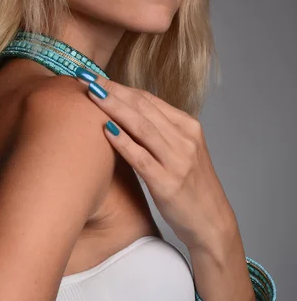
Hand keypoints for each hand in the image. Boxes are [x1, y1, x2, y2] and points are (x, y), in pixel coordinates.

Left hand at [75, 70, 236, 253]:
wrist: (212, 223)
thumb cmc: (190, 186)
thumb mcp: (182, 150)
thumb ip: (160, 130)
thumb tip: (124, 110)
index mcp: (188, 126)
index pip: (149, 99)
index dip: (121, 86)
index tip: (97, 77)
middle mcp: (185, 139)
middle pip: (143, 107)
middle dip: (113, 91)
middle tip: (88, 78)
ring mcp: (178, 160)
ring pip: (141, 126)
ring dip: (114, 108)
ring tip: (92, 95)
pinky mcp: (168, 183)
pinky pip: (141, 157)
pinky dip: (122, 141)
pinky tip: (105, 130)